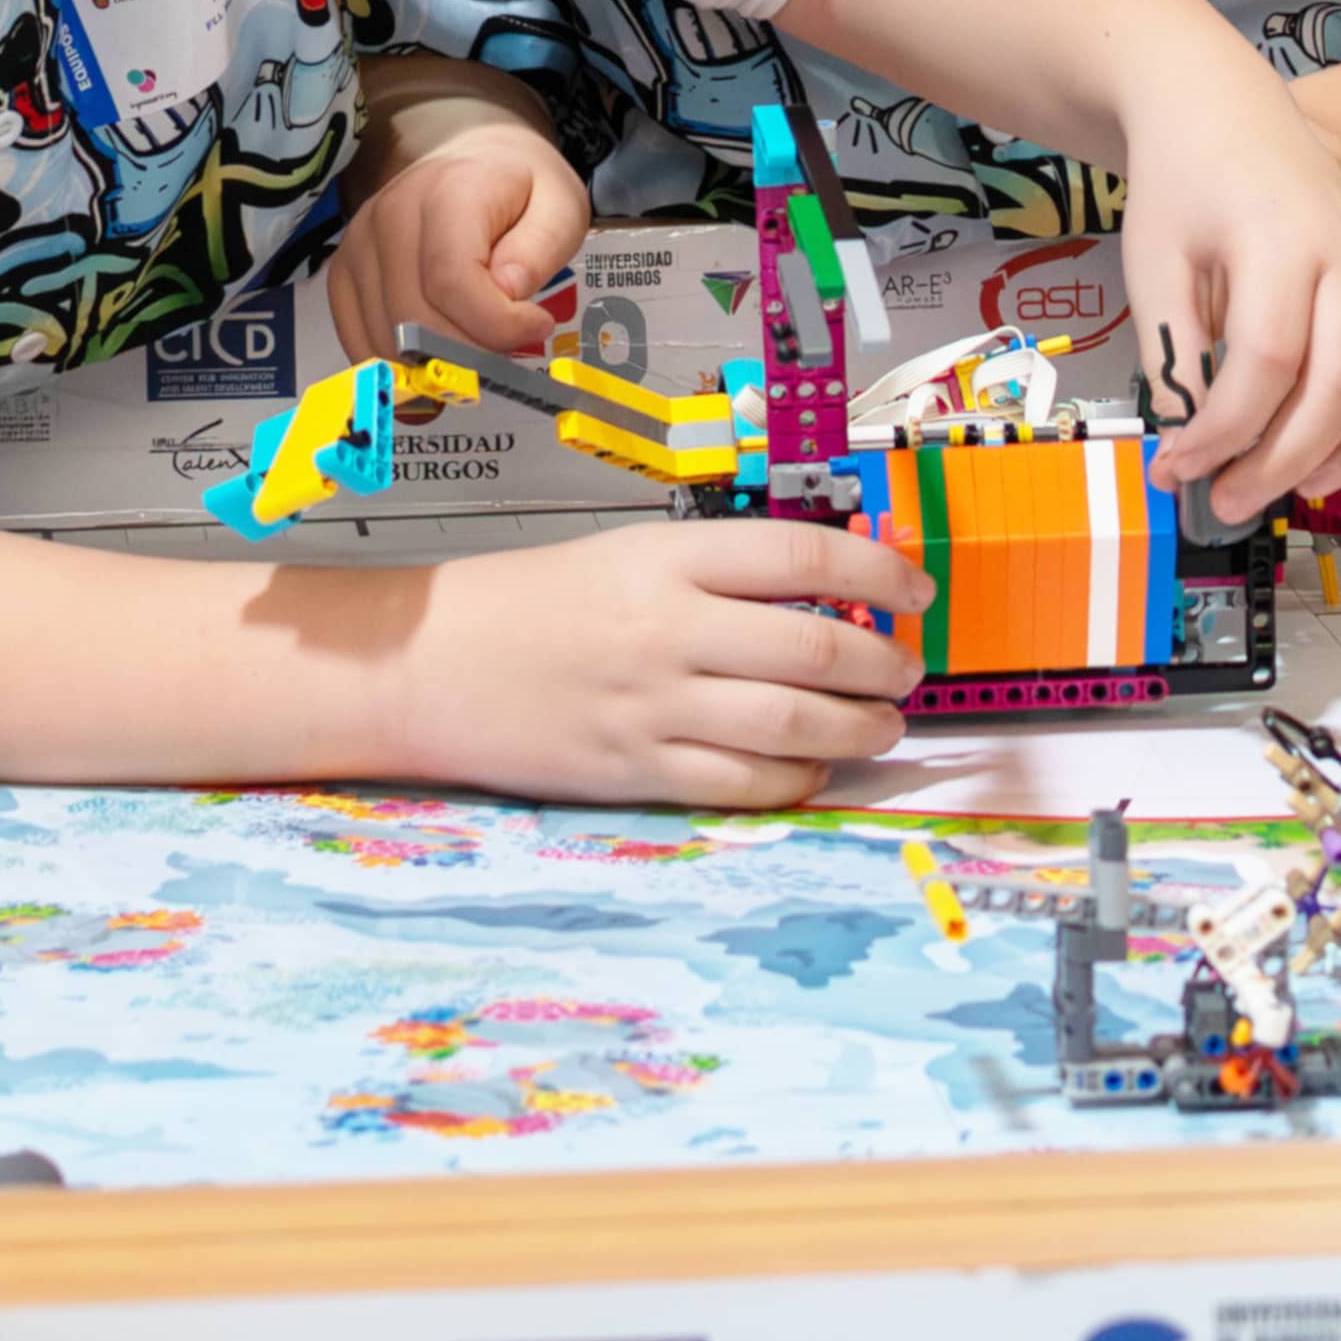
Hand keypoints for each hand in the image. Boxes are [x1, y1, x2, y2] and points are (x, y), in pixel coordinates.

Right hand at [324, 114, 589, 359]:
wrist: (467, 163)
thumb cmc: (518, 190)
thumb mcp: (560, 206)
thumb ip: (542, 247)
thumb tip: (507, 291)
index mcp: (445, 193)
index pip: (451, 281)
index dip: (497, 324)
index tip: (537, 324)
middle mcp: (387, 218)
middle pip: (415, 320)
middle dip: (472, 355)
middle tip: (510, 347)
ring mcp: (356, 248)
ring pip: (387, 342)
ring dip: (438, 367)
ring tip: (479, 344)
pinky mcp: (341, 276)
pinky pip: (361, 343)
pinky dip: (402, 367)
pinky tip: (440, 358)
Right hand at [398, 516, 922, 808]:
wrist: (426, 663)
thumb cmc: (524, 605)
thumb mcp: (622, 555)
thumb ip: (715, 575)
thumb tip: (824, 595)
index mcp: (665, 557)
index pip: (803, 554)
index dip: (879, 569)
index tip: (915, 589)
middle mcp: (667, 629)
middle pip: (816, 646)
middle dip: (884, 663)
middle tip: (907, 669)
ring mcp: (652, 706)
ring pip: (794, 723)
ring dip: (860, 727)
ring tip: (883, 724)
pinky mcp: (635, 771)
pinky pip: (744, 785)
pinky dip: (798, 780)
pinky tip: (816, 767)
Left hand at [1121, 71, 1340, 524]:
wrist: (1219, 102)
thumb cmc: (1182, 178)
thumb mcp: (1153, 260)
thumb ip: (1171, 350)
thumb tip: (1188, 435)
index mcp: (1280, 241)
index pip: (1266, 364)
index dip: (1223, 432)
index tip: (1179, 466)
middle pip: (1338, 383)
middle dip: (1281, 460)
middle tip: (1227, 500)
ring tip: (1297, 488)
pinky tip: (1338, 450)